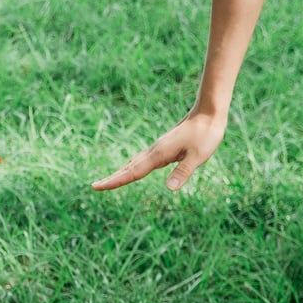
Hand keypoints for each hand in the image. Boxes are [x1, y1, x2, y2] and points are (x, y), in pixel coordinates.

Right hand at [90, 108, 230, 193]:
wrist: (208, 113)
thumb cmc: (205, 135)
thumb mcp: (198, 156)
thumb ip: (183, 172)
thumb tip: (170, 189)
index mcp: (159, 154)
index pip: (133, 172)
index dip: (115, 180)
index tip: (97, 186)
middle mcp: (154, 151)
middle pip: (129, 167)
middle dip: (113, 178)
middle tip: (95, 186)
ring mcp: (158, 148)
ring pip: (134, 162)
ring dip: (121, 172)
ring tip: (109, 181)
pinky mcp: (163, 147)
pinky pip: (142, 159)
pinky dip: (132, 167)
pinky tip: (132, 168)